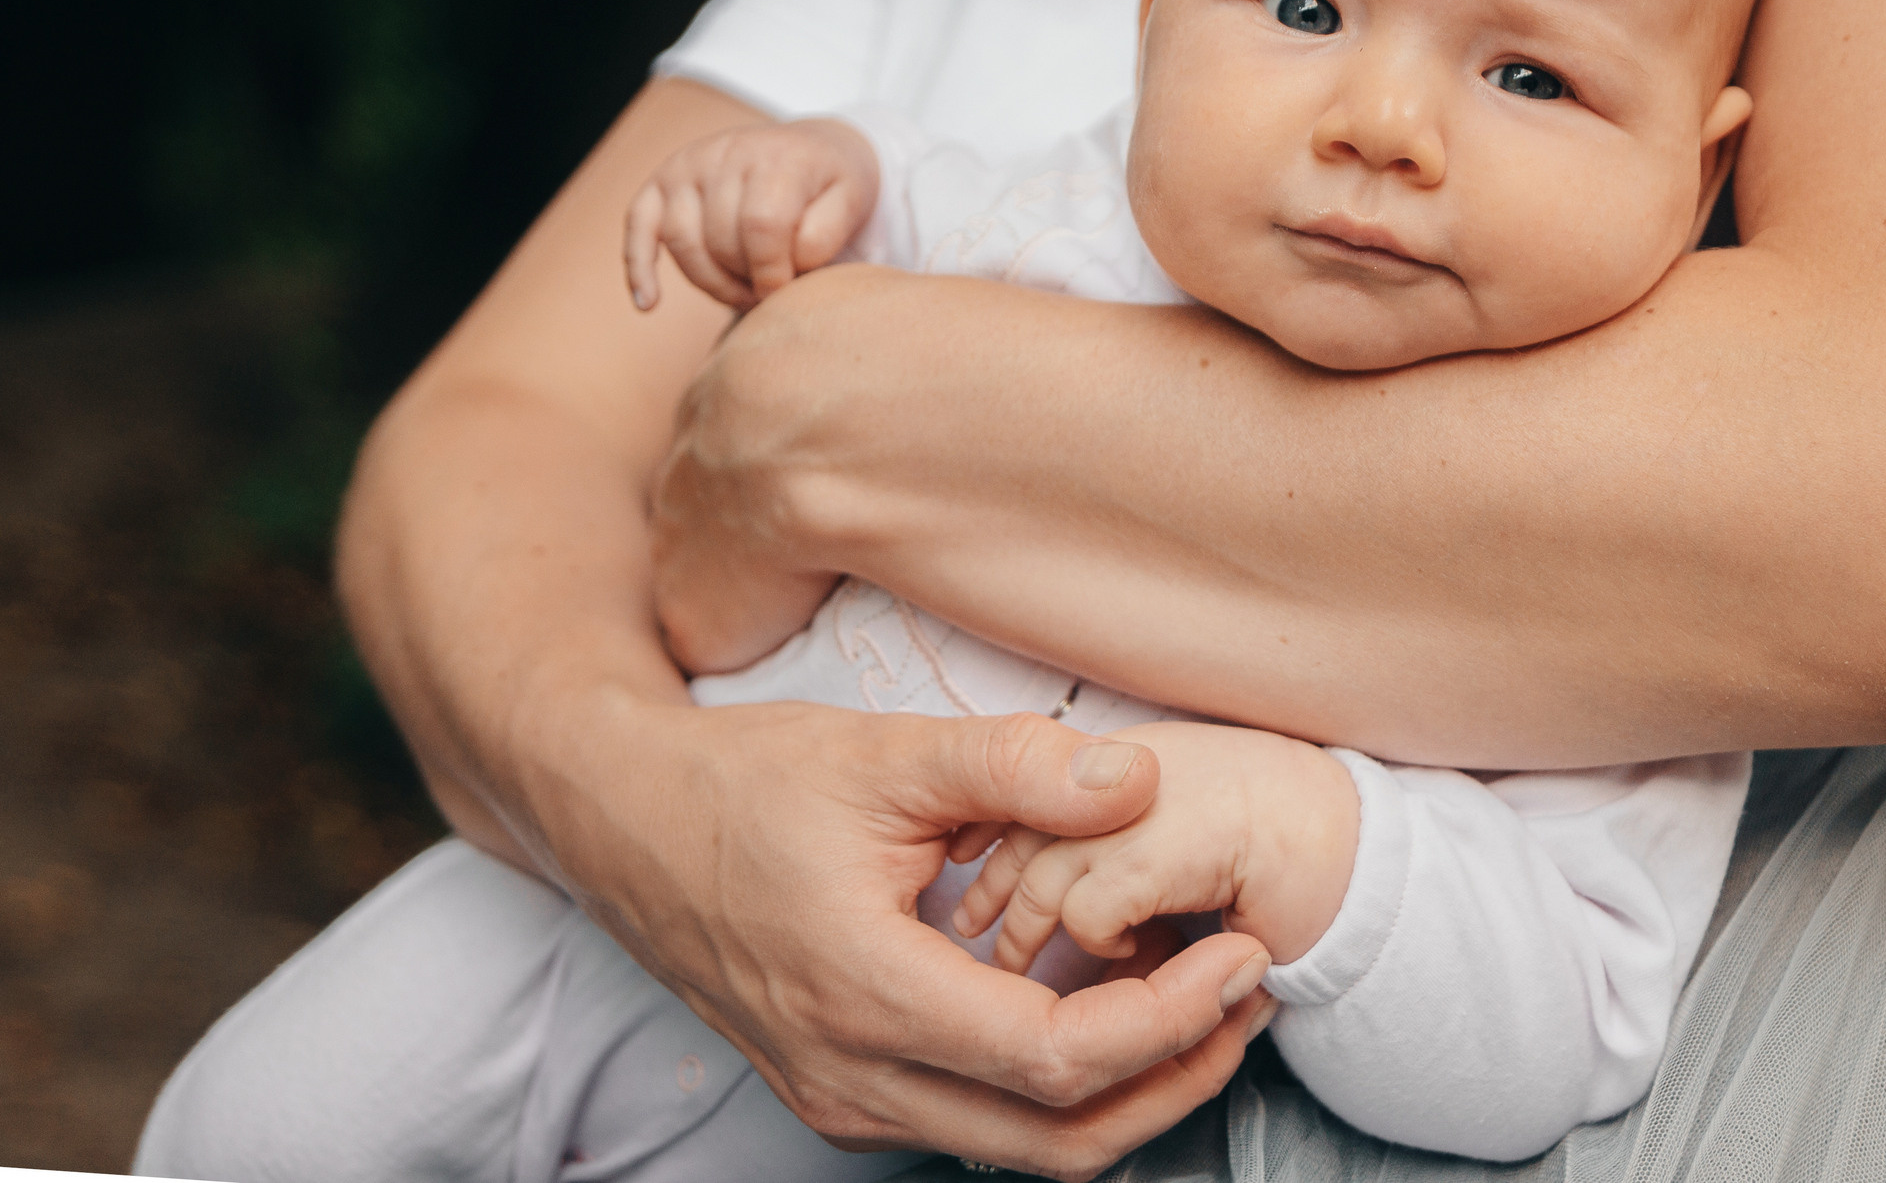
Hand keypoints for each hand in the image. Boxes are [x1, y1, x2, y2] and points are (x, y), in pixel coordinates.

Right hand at [552, 702, 1277, 1181]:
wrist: (624, 822)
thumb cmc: (745, 784)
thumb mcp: (884, 754)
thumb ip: (1015, 766)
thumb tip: (1139, 781)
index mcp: (871, 995)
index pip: (1059, 1062)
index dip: (1171, 1022)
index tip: (1240, 957)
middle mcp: (856, 1078)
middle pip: (1059, 1142)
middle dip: (1177, 1082)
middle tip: (1250, 1002)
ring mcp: (845, 1099)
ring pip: (1021, 1149)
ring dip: (1127, 1097)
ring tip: (1203, 1008)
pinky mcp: (844, 1092)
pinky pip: (976, 1124)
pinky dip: (1060, 1091)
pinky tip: (1106, 1009)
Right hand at [624, 117, 881, 310]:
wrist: (813, 148)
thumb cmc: (831, 185)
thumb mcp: (852, 203)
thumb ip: (824, 235)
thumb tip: (784, 262)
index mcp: (778, 156)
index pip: (761, 225)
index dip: (772, 272)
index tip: (786, 293)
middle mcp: (728, 151)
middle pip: (720, 239)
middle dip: (746, 280)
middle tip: (771, 296)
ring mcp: (690, 163)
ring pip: (682, 240)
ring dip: (711, 283)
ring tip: (743, 295)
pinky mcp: (663, 180)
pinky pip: (638, 223)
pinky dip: (639, 265)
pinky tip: (648, 303)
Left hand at [952, 721, 1360, 971]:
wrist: (1339, 836)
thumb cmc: (1262, 829)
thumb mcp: (1164, 815)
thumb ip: (1102, 823)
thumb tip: (1026, 874)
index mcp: (1119, 752)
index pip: (1018, 786)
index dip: (992, 842)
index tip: (972, 885)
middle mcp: (1117, 768)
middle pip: (1017, 836)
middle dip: (1000, 900)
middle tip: (997, 948)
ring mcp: (1134, 809)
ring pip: (1041, 882)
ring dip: (1047, 936)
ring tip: (1066, 968)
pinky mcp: (1154, 855)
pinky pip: (1087, 915)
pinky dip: (1104, 945)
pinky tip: (1140, 950)